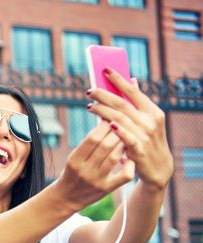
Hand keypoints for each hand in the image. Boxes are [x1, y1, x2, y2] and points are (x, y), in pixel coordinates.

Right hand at [53, 120, 134, 210]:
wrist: (65, 197)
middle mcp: (85, 171)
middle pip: (106, 145)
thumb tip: (106, 120)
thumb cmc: (72, 172)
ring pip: (115, 157)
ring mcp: (97, 181)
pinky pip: (125, 175)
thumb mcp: (74, 157)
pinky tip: (128, 158)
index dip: (104, 126)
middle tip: (120, 127)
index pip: (93, 138)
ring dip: (123, 144)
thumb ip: (89, 143)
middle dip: (116, 133)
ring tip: (125, 139)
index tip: (109, 120)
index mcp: (74, 160)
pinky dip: (130, 164)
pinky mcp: (107, 189)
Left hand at [87, 69, 173, 190]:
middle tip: (89, 90)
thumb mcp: (146, 120)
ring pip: (120, 118)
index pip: (133, 92)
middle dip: (105, 95)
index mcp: (152, 111)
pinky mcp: (139, 149)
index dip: (119, 80)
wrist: (158, 167)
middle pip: (123, 104)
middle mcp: (150, 121)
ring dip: (103, 111)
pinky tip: (107, 124)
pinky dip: (118, 130)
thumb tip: (131, 79)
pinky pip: (127, 138)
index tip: (105, 70)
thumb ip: (137, 102)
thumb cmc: (148, 140)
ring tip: (89, 106)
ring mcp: (145, 135)